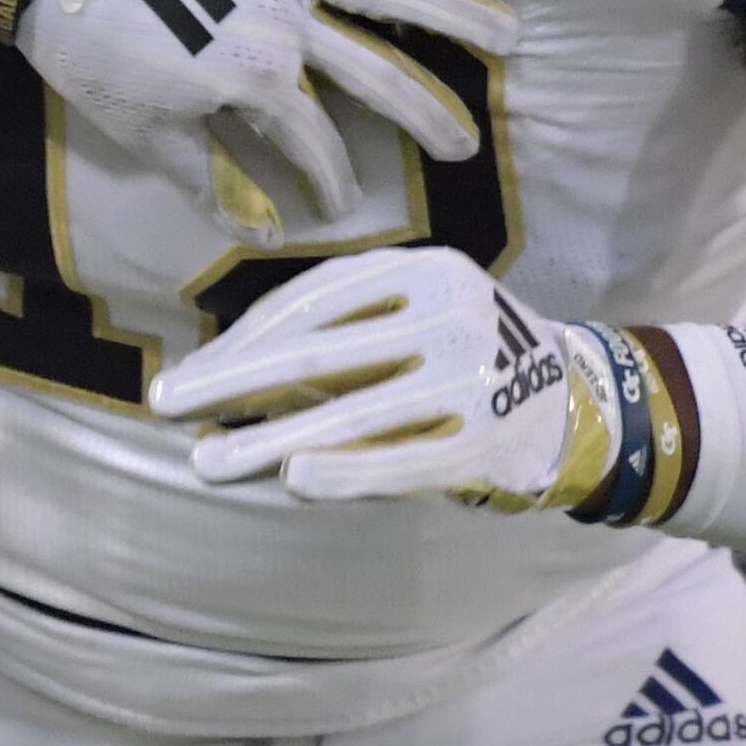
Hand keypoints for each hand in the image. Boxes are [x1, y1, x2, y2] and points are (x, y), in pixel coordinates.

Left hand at [9, 0, 505, 241]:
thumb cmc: (88, 45)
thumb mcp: (141, 127)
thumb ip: (208, 176)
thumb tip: (261, 233)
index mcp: (256, 78)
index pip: (315, 142)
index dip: (330, 179)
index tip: (341, 203)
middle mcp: (289, 20)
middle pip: (379, 73)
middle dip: (430, 115)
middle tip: (470, 144)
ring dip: (456, 14)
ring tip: (508, 36)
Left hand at [150, 244, 668, 519]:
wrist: (579, 403)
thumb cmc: (455, 357)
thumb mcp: (406, 320)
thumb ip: (330, 338)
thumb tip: (218, 371)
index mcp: (422, 268)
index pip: (308, 305)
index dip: (237, 343)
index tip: (181, 378)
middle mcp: (452, 312)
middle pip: (317, 354)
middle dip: (231, 384)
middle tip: (165, 407)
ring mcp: (478, 378)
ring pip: (351, 413)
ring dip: (268, 440)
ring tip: (207, 463)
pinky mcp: (492, 443)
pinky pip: (405, 461)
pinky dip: (347, 470)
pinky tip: (292, 477)